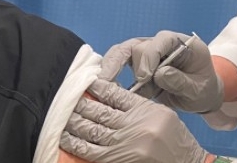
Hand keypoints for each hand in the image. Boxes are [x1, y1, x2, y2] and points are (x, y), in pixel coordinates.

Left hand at [60, 79, 208, 162]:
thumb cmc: (175, 140)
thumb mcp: (161, 114)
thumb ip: (135, 104)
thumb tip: (105, 92)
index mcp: (147, 110)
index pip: (114, 94)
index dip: (95, 87)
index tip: (84, 82)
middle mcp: (135, 126)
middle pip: (99, 111)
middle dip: (79, 104)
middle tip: (65, 97)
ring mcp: (127, 145)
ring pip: (92, 129)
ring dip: (74, 122)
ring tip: (62, 115)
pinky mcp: (119, 161)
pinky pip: (92, 151)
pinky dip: (76, 143)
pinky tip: (66, 137)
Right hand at [99, 30, 223, 112]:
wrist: (197, 95)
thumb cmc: (201, 89)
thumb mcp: (199, 90)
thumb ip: (181, 81)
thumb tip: (159, 74)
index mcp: (180, 44)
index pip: (162, 40)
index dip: (151, 55)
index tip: (145, 76)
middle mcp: (159, 43)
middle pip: (138, 46)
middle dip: (129, 65)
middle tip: (118, 83)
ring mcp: (145, 51)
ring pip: (122, 51)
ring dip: (112, 67)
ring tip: (104, 83)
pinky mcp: (134, 62)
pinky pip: (117, 62)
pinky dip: (110, 73)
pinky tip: (105, 84)